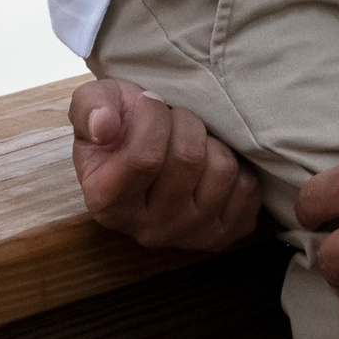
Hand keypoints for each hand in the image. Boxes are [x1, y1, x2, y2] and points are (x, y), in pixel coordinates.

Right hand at [70, 77, 265, 252]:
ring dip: (213, 142)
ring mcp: (187, 236)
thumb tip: (105, 127)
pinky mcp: (222, 236)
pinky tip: (211, 163)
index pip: (145, 157)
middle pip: (188, 159)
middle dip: (186, 122)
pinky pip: (248, 189)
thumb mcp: (95, 103)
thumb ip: (91, 108)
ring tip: (193, 141)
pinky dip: (238, 164)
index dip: (153, 117)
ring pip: (222, 171)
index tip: (150, 101)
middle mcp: (146, 230)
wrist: (150, 150)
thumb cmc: (122, 123)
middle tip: (174, 121)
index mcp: (107, 202)